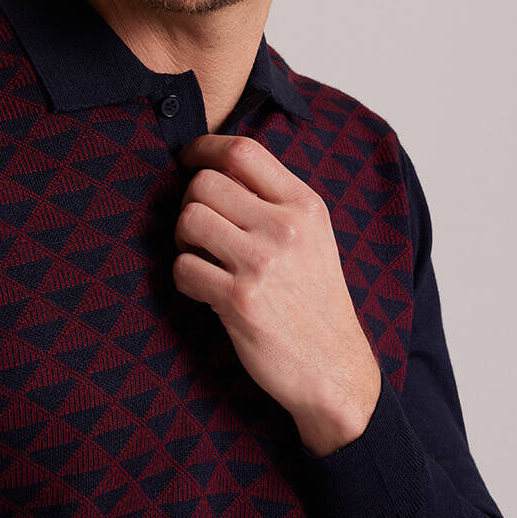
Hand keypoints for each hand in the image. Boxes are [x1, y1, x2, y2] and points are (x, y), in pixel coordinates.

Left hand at [173, 134, 381, 453]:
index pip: (243, 150)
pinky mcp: (239, 300)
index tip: (189, 159)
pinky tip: (205, 292)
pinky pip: (183, 268)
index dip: (204, 148)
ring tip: (203, 260)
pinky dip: (184, 279)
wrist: (333, 368)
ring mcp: (262, 263)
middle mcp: (286, 228)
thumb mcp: (313, 238)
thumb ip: (274, 201)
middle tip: (201, 232)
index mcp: (305, 205)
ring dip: (183, 241)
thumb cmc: (315, 301)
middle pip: (205, 183)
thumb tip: (216, 168)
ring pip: (188, 219)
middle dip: (190, 204)